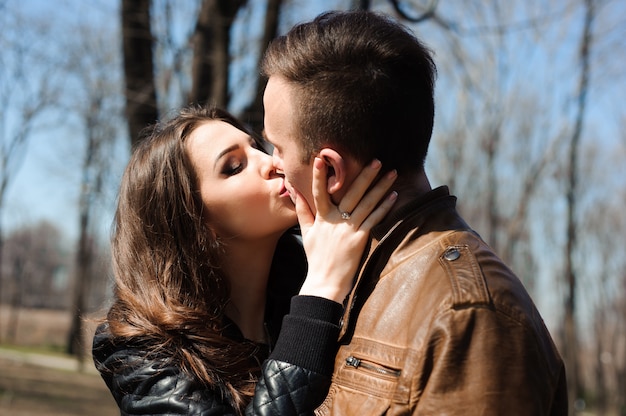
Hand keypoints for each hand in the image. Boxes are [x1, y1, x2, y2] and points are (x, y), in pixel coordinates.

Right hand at [294, 158, 396, 301]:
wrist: (324, 283)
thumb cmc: (316, 259)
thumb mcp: (307, 234)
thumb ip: (303, 212)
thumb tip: (296, 194)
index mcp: (321, 218)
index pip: (319, 192)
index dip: (318, 176)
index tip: (320, 158)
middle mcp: (335, 221)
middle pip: (351, 193)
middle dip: (364, 175)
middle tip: (376, 159)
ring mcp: (348, 229)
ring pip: (366, 203)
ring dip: (380, 187)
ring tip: (392, 172)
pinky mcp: (359, 239)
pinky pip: (374, 219)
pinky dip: (384, 207)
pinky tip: (393, 195)